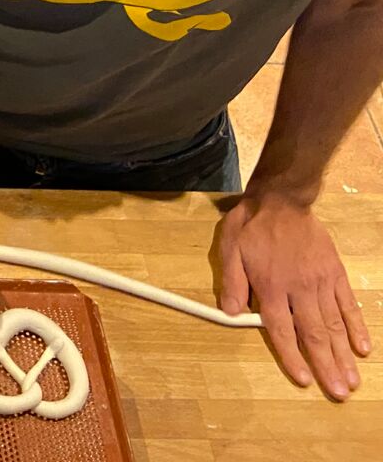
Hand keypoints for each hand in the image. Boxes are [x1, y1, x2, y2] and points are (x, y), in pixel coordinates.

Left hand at [218, 191, 369, 398]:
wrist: (280, 200)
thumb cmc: (250, 226)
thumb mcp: (229, 251)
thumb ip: (232, 284)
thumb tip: (229, 314)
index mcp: (271, 287)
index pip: (282, 330)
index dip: (292, 358)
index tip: (304, 380)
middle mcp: (299, 289)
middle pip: (314, 334)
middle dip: (326, 366)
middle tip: (338, 392)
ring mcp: (321, 282)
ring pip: (334, 324)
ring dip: (344, 354)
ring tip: (352, 380)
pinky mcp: (335, 273)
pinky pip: (348, 304)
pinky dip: (357, 327)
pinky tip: (363, 348)